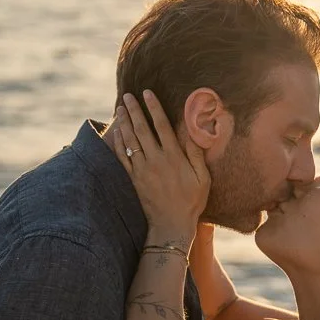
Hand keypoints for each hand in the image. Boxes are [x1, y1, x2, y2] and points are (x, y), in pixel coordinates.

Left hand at [113, 91, 210, 231]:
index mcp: (174, 157)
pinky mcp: (134, 179)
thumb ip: (196, 154)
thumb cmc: (191, 202)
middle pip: (142, 129)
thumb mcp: (203, 179)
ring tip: (120, 108)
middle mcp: (156, 160)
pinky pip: (123, 157)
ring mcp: (142, 170)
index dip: (154, 107)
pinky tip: (117, 132)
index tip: (147, 93)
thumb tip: (193, 132)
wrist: (171, 225)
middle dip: (134, 110)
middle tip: (127, 95)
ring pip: (130, 141)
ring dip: (125, 122)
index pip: (161, 126)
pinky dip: (118, 143)